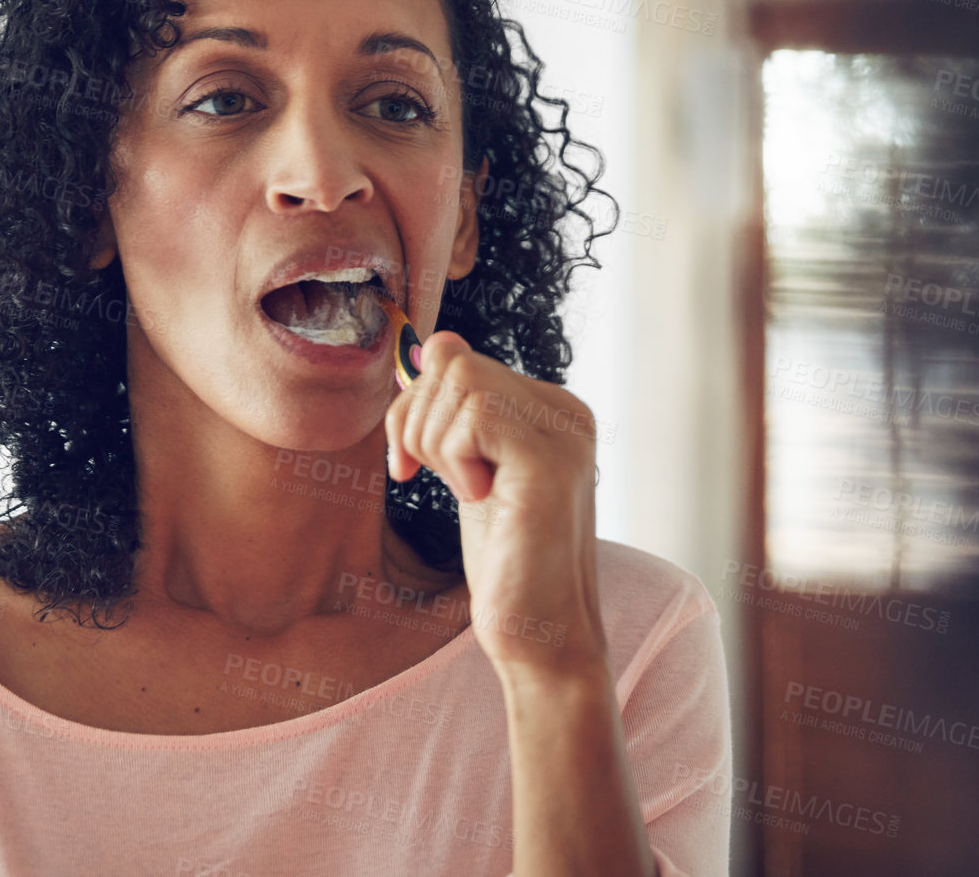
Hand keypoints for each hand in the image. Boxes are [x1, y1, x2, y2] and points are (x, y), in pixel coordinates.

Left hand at [384, 331, 607, 678]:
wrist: (540, 633)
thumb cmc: (505, 562)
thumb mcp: (468, 470)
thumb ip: (456, 413)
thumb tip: (437, 343)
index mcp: (553, 410)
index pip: (460, 360)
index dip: (415, 407)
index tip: (410, 463)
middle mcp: (568, 413)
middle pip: (456, 363)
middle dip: (415, 420)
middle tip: (426, 477)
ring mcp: (565, 435)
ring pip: (461, 382)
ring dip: (432, 442)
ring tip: (462, 492)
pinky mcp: (550, 463)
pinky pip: (474, 416)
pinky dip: (451, 457)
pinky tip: (476, 499)